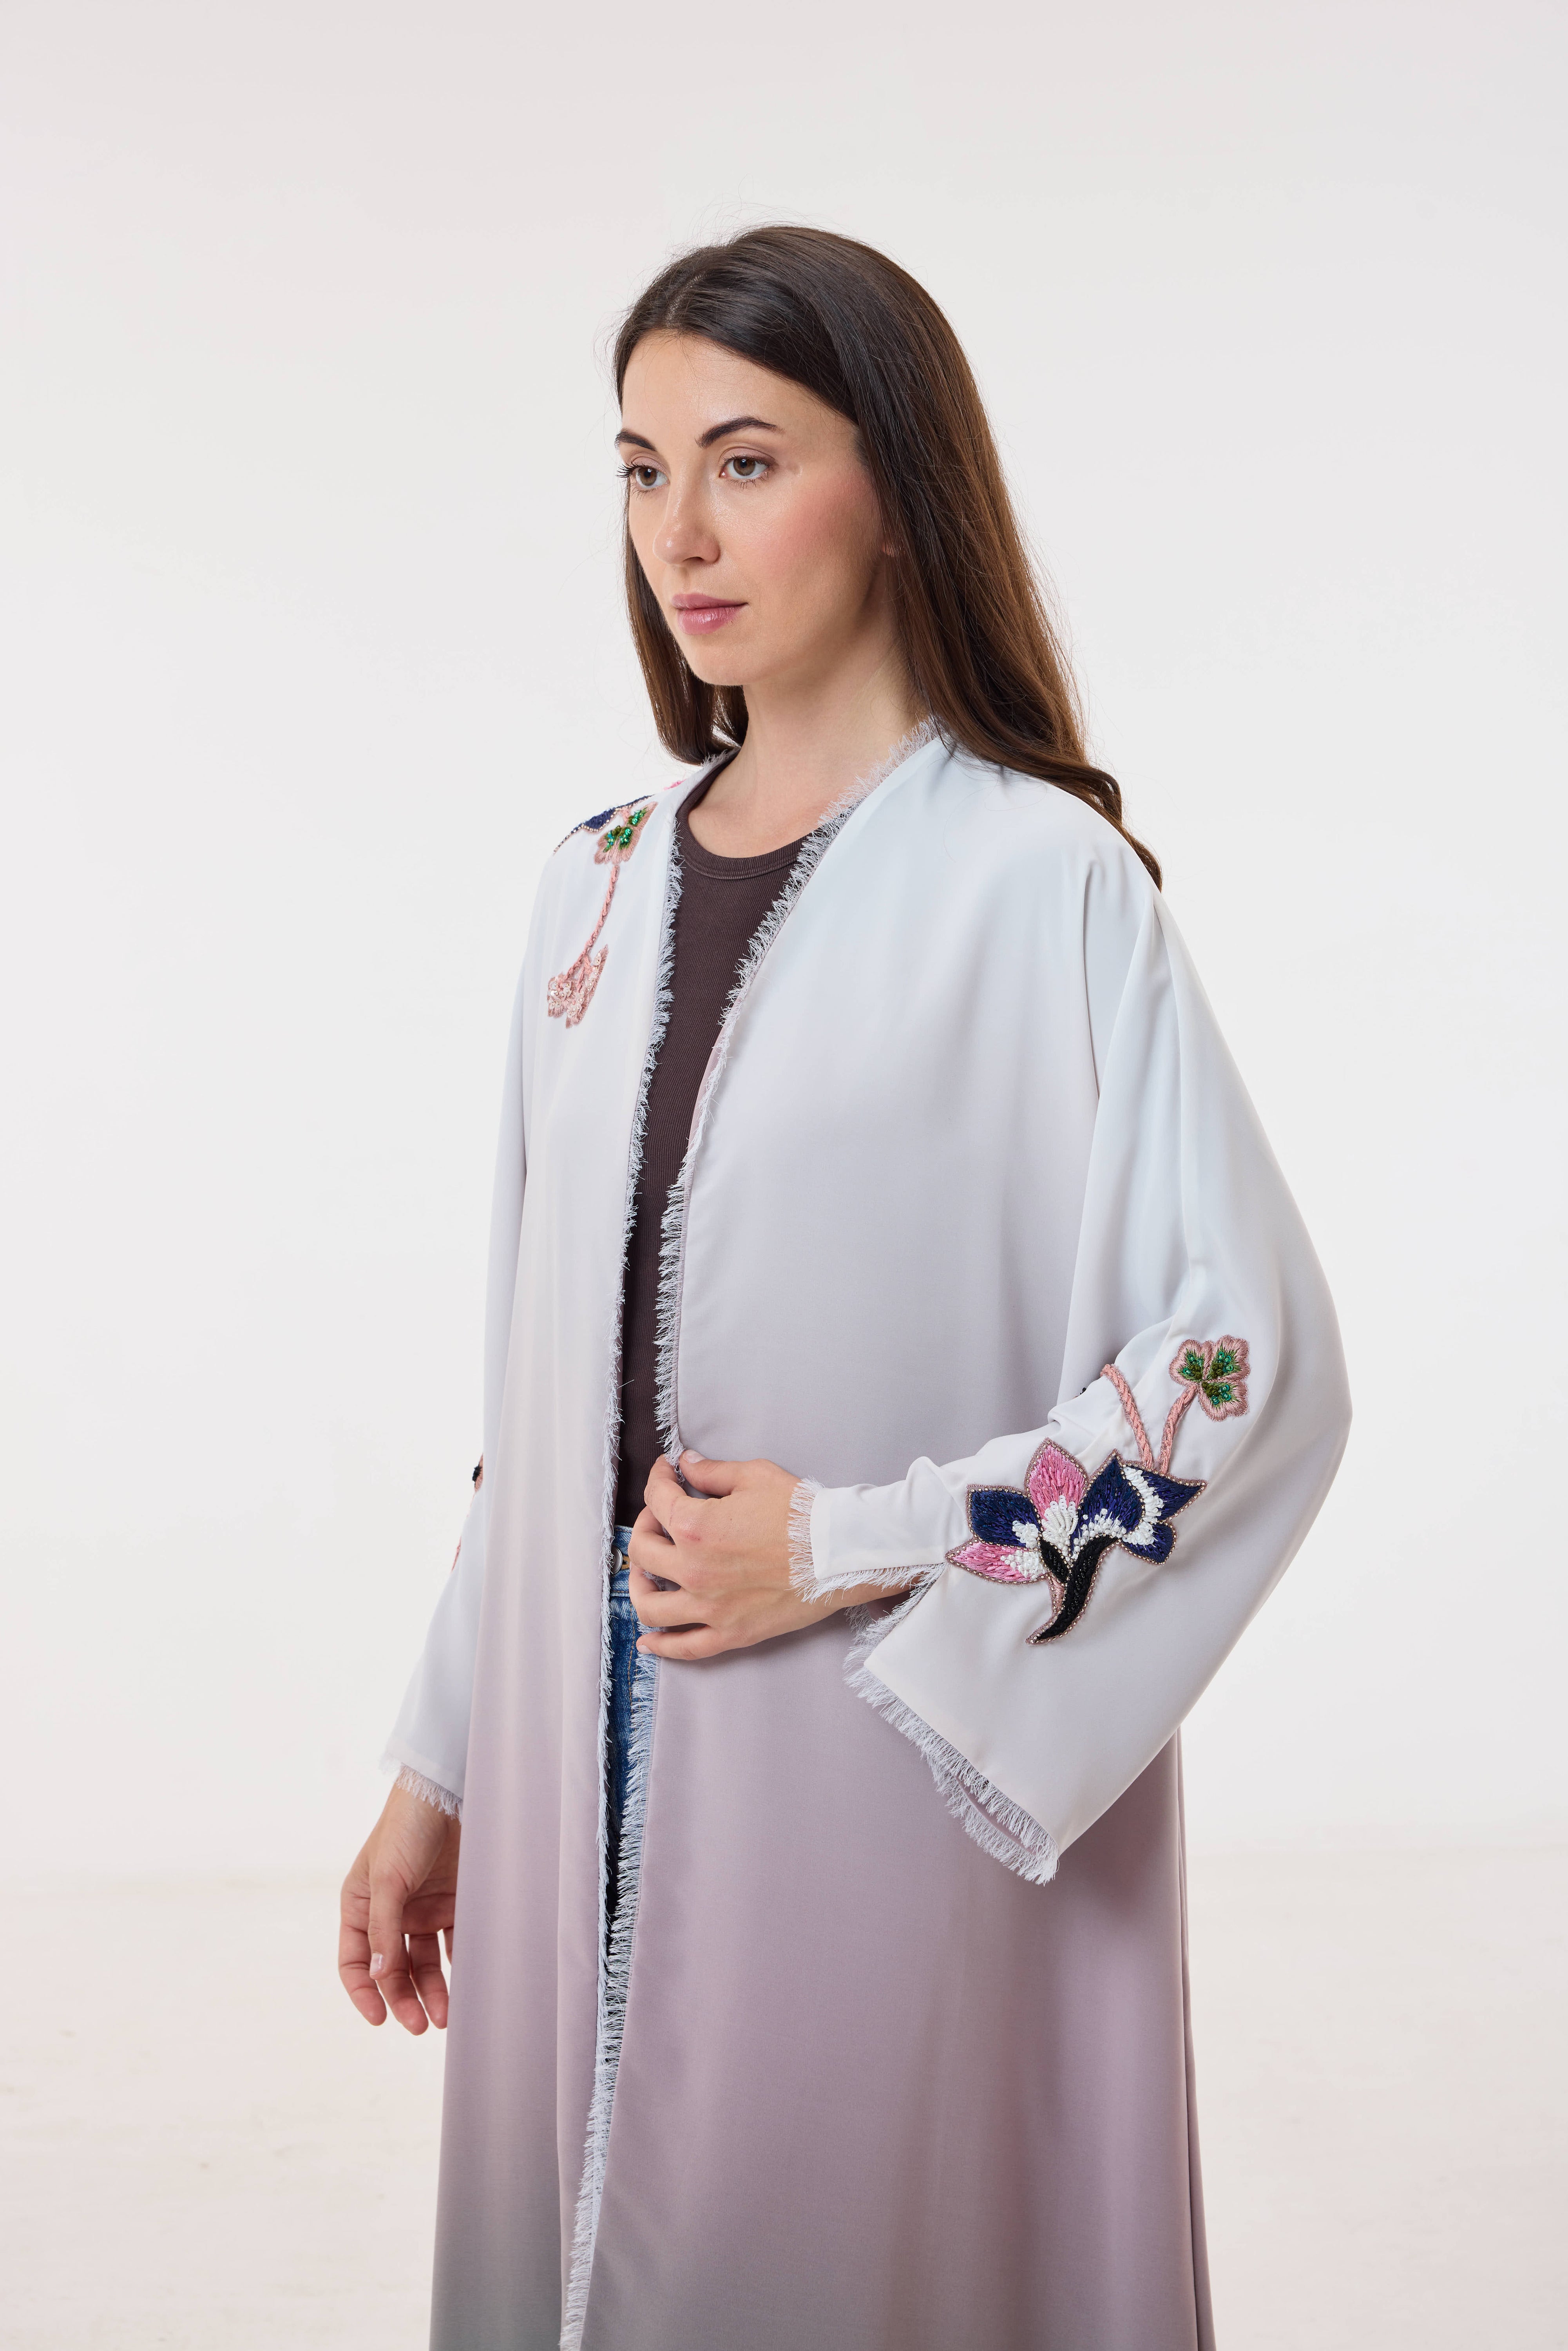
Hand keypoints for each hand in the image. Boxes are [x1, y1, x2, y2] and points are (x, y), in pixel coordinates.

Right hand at [339, 1782, 460, 2032]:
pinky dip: (459, 1965)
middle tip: (421, 2025)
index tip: (380, 2019)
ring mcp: (422, 1908)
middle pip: (393, 1968)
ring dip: (433, 1990)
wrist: (447, 1793)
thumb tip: (379, 1976)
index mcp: (361, 1905)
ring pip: (424, 1962)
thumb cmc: (406, 1828)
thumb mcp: (387, 1877)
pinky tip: (468, 1982)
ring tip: (446, 2016)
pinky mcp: (453, 1902)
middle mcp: (390, 1912)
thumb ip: (383, 1927)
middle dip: (404, 1999)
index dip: (364, 1992)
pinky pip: (454, 1943)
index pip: (355, 1961)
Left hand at [629, 1450, 909, 1660]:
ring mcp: (709, 1607)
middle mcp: (693, 1570)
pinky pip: (684, 1647)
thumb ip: (712, 1472)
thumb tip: (686, 1464)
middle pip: (642, 1551)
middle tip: (659, 1516)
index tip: (665, 1473)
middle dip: (645, 1525)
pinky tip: (648, 1640)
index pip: (657, 1500)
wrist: (841, 1553)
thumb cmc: (803, 1514)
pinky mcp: (730, 1633)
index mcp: (695, 1527)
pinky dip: (660, 1645)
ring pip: (649, 1605)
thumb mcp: (755, 1476)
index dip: (658, 1479)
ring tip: (646, 1573)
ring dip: (639, 1584)